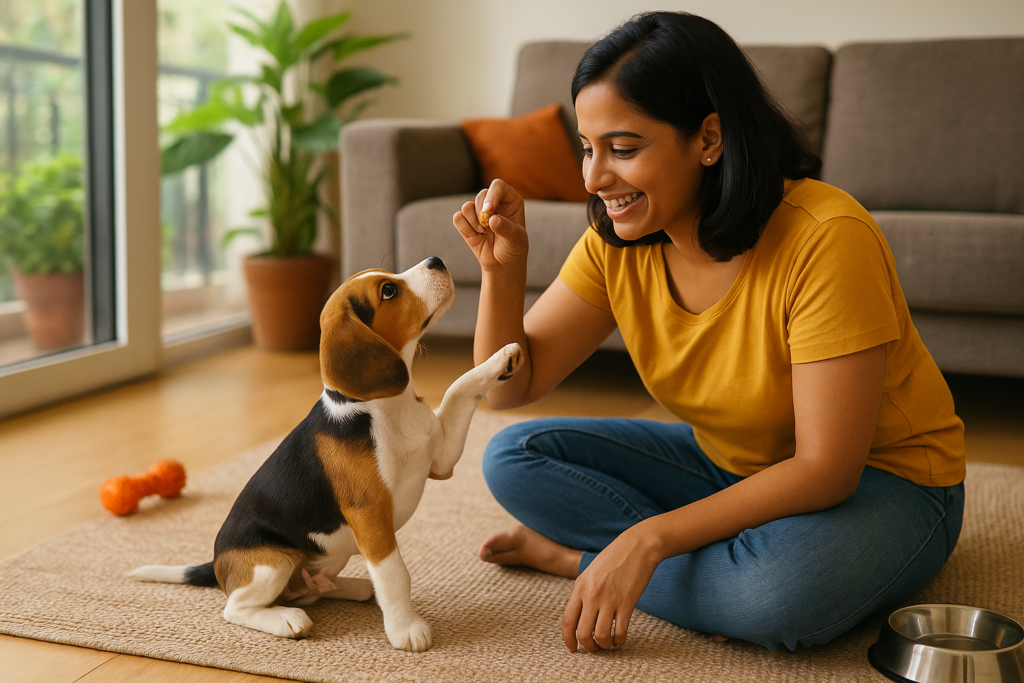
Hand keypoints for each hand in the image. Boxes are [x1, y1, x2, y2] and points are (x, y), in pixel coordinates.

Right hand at [452, 179, 528, 270]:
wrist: (503, 263)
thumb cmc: (514, 248)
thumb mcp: (516, 239)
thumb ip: (507, 229)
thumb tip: (492, 219)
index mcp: (510, 200)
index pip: (497, 186)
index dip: (492, 195)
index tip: (488, 210)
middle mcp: (494, 202)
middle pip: (481, 195)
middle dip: (481, 213)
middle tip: (488, 228)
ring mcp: (479, 212)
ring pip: (466, 206)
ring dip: (473, 222)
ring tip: (483, 233)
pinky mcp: (467, 222)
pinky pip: (458, 218)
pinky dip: (465, 228)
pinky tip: (475, 236)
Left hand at [561, 526, 659, 651]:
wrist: (638, 546)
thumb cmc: (614, 558)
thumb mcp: (591, 573)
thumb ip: (583, 593)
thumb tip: (578, 616)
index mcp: (580, 587)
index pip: (567, 621)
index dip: (568, 639)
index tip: (572, 649)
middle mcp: (592, 594)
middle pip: (582, 633)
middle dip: (588, 647)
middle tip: (594, 648)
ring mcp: (609, 598)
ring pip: (601, 635)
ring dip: (604, 645)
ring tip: (608, 644)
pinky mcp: (627, 602)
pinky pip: (619, 631)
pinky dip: (619, 640)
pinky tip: (620, 638)